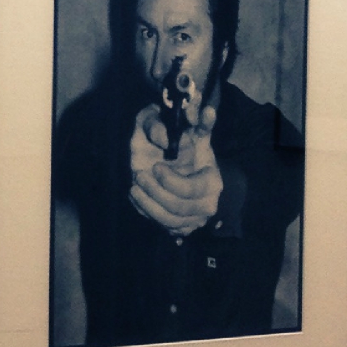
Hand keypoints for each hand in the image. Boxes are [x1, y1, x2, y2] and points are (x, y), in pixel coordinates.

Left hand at [130, 80, 220, 235]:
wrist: (172, 161)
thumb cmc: (176, 143)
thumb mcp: (174, 126)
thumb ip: (180, 123)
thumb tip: (190, 120)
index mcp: (211, 179)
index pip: (194, 189)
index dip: (172, 181)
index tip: (155, 167)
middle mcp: (206, 202)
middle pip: (178, 207)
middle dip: (155, 192)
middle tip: (139, 175)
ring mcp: (193, 217)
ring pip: (168, 220)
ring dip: (147, 203)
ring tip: (134, 186)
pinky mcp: (179, 226)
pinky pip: (161, 226)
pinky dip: (146, 211)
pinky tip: (137, 196)